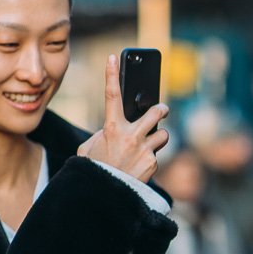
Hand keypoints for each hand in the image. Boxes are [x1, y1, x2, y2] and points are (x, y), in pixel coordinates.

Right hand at [76, 53, 169, 181]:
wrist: (103, 195)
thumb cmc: (94, 169)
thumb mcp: (90, 148)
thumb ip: (103, 134)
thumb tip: (117, 128)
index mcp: (111, 128)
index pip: (112, 95)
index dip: (111, 75)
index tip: (113, 58)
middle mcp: (131, 136)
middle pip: (156, 113)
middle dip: (161, 109)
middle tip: (161, 109)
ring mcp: (145, 150)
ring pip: (163, 135)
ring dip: (158, 138)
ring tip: (148, 144)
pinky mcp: (153, 164)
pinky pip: (157, 156)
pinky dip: (150, 159)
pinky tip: (139, 166)